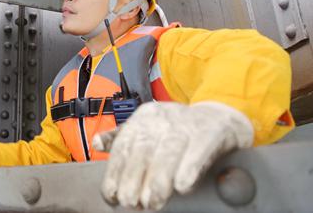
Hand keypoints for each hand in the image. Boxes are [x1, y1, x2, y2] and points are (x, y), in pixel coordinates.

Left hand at [93, 101, 252, 209]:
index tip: (111, 195)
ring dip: (158, 180)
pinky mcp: (213, 130)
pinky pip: (200, 149)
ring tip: (151, 202)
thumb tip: (97, 143)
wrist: (221, 116)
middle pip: (144, 150)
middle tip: (130, 202)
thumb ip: (122, 138)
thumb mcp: (149, 128)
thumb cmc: (180, 129)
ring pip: (169, 152)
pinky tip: (182, 186)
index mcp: (144, 117)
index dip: (115, 172)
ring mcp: (188, 123)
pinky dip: (190, 168)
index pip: (124, 146)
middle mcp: (163, 118)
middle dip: (134, 178)